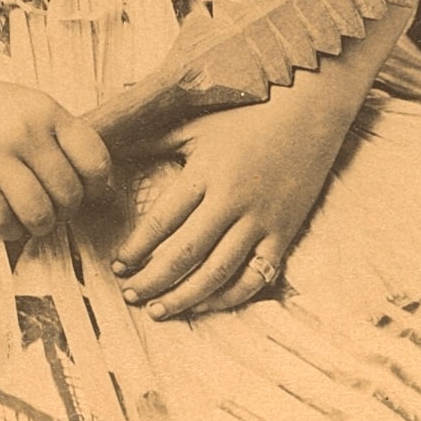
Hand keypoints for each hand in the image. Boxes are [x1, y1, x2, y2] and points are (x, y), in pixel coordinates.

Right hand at [0, 70, 112, 242]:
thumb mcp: (33, 107)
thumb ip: (63, 140)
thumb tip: (101, 191)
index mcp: (47, 111)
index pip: (94, 159)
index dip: (97, 187)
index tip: (87, 193)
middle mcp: (24, 130)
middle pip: (67, 193)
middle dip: (65, 212)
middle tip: (54, 210)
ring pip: (37, 212)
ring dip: (39, 226)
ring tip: (33, 221)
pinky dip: (8, 230)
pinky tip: (7, 223)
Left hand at [111, 82, 348, 319]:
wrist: (309, 110)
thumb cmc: (247, 114)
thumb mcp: (198, 123)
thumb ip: (155, 139)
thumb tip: (112, 146)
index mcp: (206, 171)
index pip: (163, 219)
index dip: (137, 247)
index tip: (118, 263)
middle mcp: (232, 200)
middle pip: (185, 253)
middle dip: (152, 280)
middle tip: (129, 294)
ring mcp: (260, 220)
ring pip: (217, 273)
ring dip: (184, 297)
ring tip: (157, 310)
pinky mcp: (283, 234)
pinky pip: (254, 277)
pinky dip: (229, 297)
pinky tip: (205, 304)